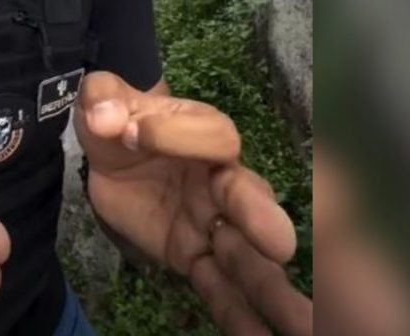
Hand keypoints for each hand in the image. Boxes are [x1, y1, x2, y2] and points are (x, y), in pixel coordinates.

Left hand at [74, 71, 311, 335]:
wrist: (112, 154)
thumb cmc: (120, 117)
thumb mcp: (103, 97)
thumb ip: (103, 97)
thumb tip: (105, 116)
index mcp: (207, 133)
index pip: (211, 136)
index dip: (173, 134)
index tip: (132, 131)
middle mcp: (224, 181)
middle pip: (250, 198)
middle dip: (262, 220)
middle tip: (281, 245)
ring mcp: (214, 223)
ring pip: (247, 254)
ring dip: (272, 287)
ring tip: (306, 323)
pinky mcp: (194, 255)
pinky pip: (217, 287)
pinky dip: (237, 315)